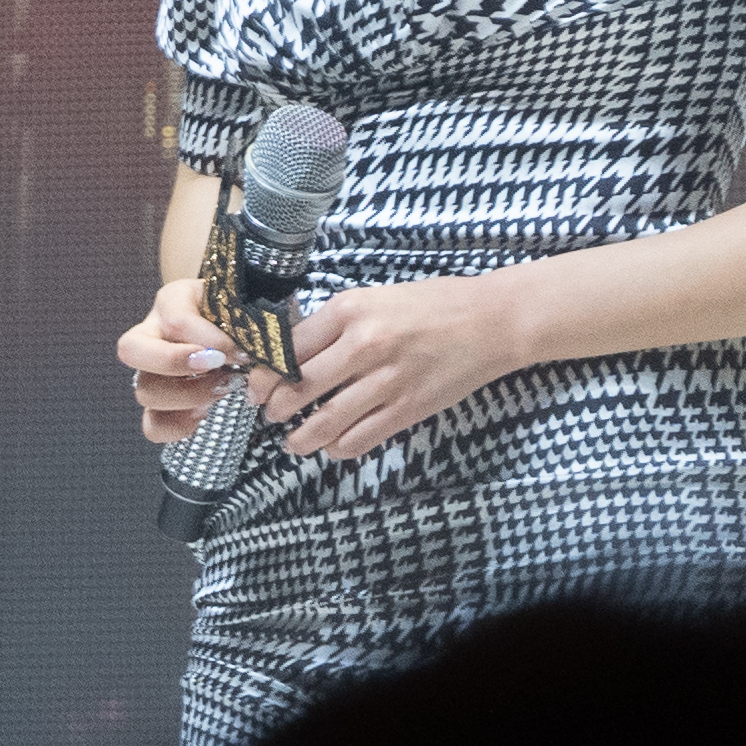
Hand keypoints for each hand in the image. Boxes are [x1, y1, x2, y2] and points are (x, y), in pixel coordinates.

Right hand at [116, 278, 247, 444]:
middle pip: (131, 350)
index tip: (240, 352)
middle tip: (217, 366)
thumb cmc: (236, 311)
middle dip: (175, 363)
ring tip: (220, 390)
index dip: (209, 340)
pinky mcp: (156, 405)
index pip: (175, 320)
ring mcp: (148, 371)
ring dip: (187, 396)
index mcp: (171, 301)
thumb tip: (242, 352)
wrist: (238, 325)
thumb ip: (238, 320)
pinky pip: (151, 425)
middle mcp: (150, 334)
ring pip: (144, 391)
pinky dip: (178, 425)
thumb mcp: (236, 303)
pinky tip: (203, 414)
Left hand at [245, 274, 515, 462]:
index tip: (255, 384)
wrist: (490, 321)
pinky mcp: (406, 409)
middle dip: (273, 408)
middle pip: (297, 388)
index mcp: (351, 309)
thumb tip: (293, 352)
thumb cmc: (433, 303)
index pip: (288, 348)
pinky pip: (358, 439)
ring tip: (292, 441)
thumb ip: (337, 323)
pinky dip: (337, 448)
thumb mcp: (377, 297)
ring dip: (299, 438)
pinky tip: (332, 446)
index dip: (263, 373)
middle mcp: (363, 344)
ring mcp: (385, 380)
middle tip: (268, 414)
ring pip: (323, 422)